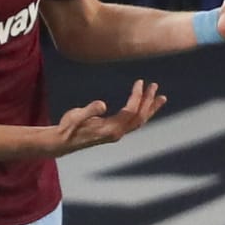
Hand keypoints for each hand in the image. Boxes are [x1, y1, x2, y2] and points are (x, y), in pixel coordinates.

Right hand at [49, 79, 165, 156]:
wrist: (63, 142)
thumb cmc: (68, 127)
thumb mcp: (76, 116)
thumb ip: (89, 110)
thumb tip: (102, 105)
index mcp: (111, 129)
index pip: (130, 111)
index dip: (137, 96)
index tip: (140, 82)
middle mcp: (117, 133)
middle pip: (140, 117)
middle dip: (149, 102)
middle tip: (155, 86)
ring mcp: (117, 134)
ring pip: (139, 121)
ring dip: (150, 109)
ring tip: (160, 98)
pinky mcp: (114, 132)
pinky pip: (133, 122)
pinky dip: (142, 113)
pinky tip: (144, 107)